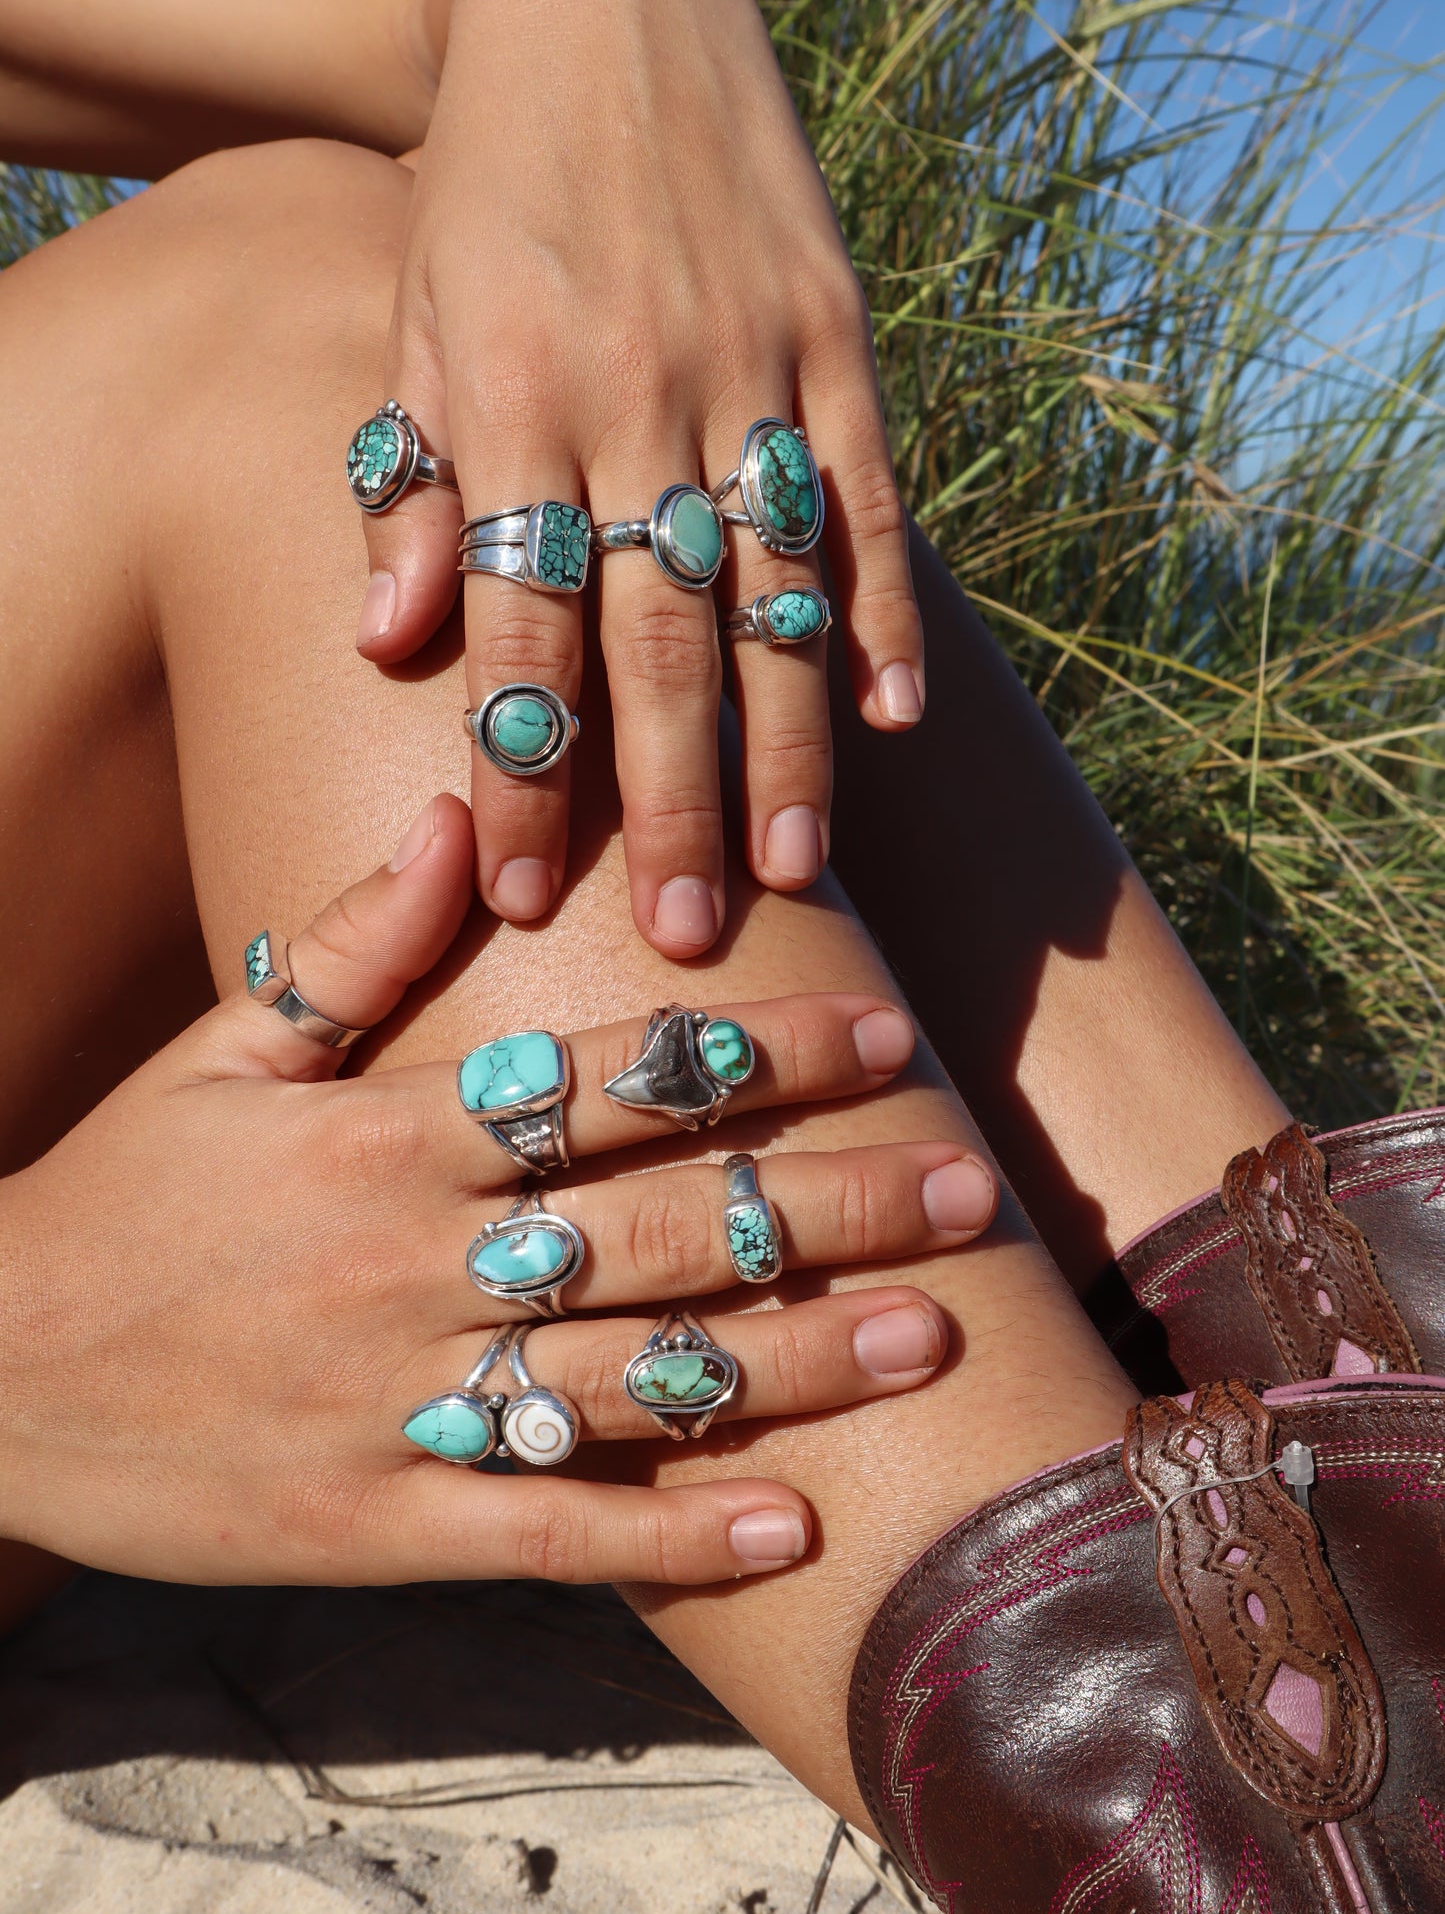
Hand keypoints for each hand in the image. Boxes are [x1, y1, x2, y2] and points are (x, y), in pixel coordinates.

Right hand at [0, 798, 983, 1588]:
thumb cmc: (119, 1200)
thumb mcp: (218, 1053)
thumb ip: (353, 942)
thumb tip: (467, 814)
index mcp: (384, 1135)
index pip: (610, 1077)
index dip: (760, 1049)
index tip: (885, 1029)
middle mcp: (408, 1262)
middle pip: (657, 1221)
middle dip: (826, 1200)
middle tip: (967, 1184)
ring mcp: (397, 1402)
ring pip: (631, 1373)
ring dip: (794, 1358)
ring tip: (931, 1336)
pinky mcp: (376, 1523)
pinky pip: (544, 1527)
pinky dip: (670, 1532)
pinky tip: (791, 1525)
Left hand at [357, 0, 923, 954]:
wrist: (606, 6)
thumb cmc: (484, 191)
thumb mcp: (412, 319)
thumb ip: (411, 480)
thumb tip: (391, 641)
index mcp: (514, 401)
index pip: (518, 624)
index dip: (522, 766)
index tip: (523, 893)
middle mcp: (636, 396)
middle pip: (655, 636)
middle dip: (665, 797)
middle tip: (679, 937)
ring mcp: (749, 365)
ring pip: (770, 589)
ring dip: (782, 742)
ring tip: (788, 873)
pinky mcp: (834, 334)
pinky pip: (863, 496)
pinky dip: (882, 610)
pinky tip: (895, 720)